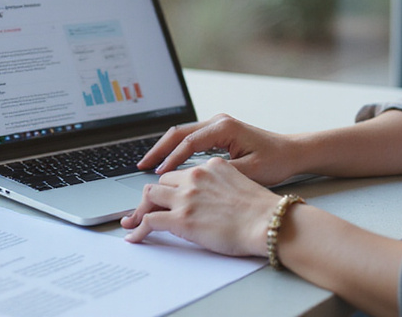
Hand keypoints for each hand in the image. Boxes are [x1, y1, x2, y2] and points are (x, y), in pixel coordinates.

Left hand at [121, 157, 279, 256]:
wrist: (269, 222)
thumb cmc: (262, 210)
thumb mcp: (241, 183)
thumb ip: (220, 184)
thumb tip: (210, 199)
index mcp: (211, 165)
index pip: (180, 173)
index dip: (169, 187)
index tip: (163, 196)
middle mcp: (196, 176)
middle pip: (161, 182)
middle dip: (151, 198)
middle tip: (142, 211)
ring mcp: (186, 196)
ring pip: (150, 197)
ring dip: (140, 211)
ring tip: (133, 223)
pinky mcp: (181, 218)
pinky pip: (149, 221)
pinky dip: (138, 229)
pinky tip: (135, 236)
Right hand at [137, 114, 302, 186]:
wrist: (292, 152)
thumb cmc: (275, 161)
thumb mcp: (249, 171)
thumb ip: (221, 173)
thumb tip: (194, 179)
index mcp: (224, 128)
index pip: (188, 143)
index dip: (171, 159)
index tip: (157, 175)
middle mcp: (218, 121)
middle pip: (178, 133)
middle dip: (158, 150)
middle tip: (141, 166)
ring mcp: (217, 125)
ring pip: (182, 134)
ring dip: (165, 149)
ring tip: (148, 165)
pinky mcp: (218, 132)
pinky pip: (191, 138)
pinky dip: (176, 149)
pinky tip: (167, 163)